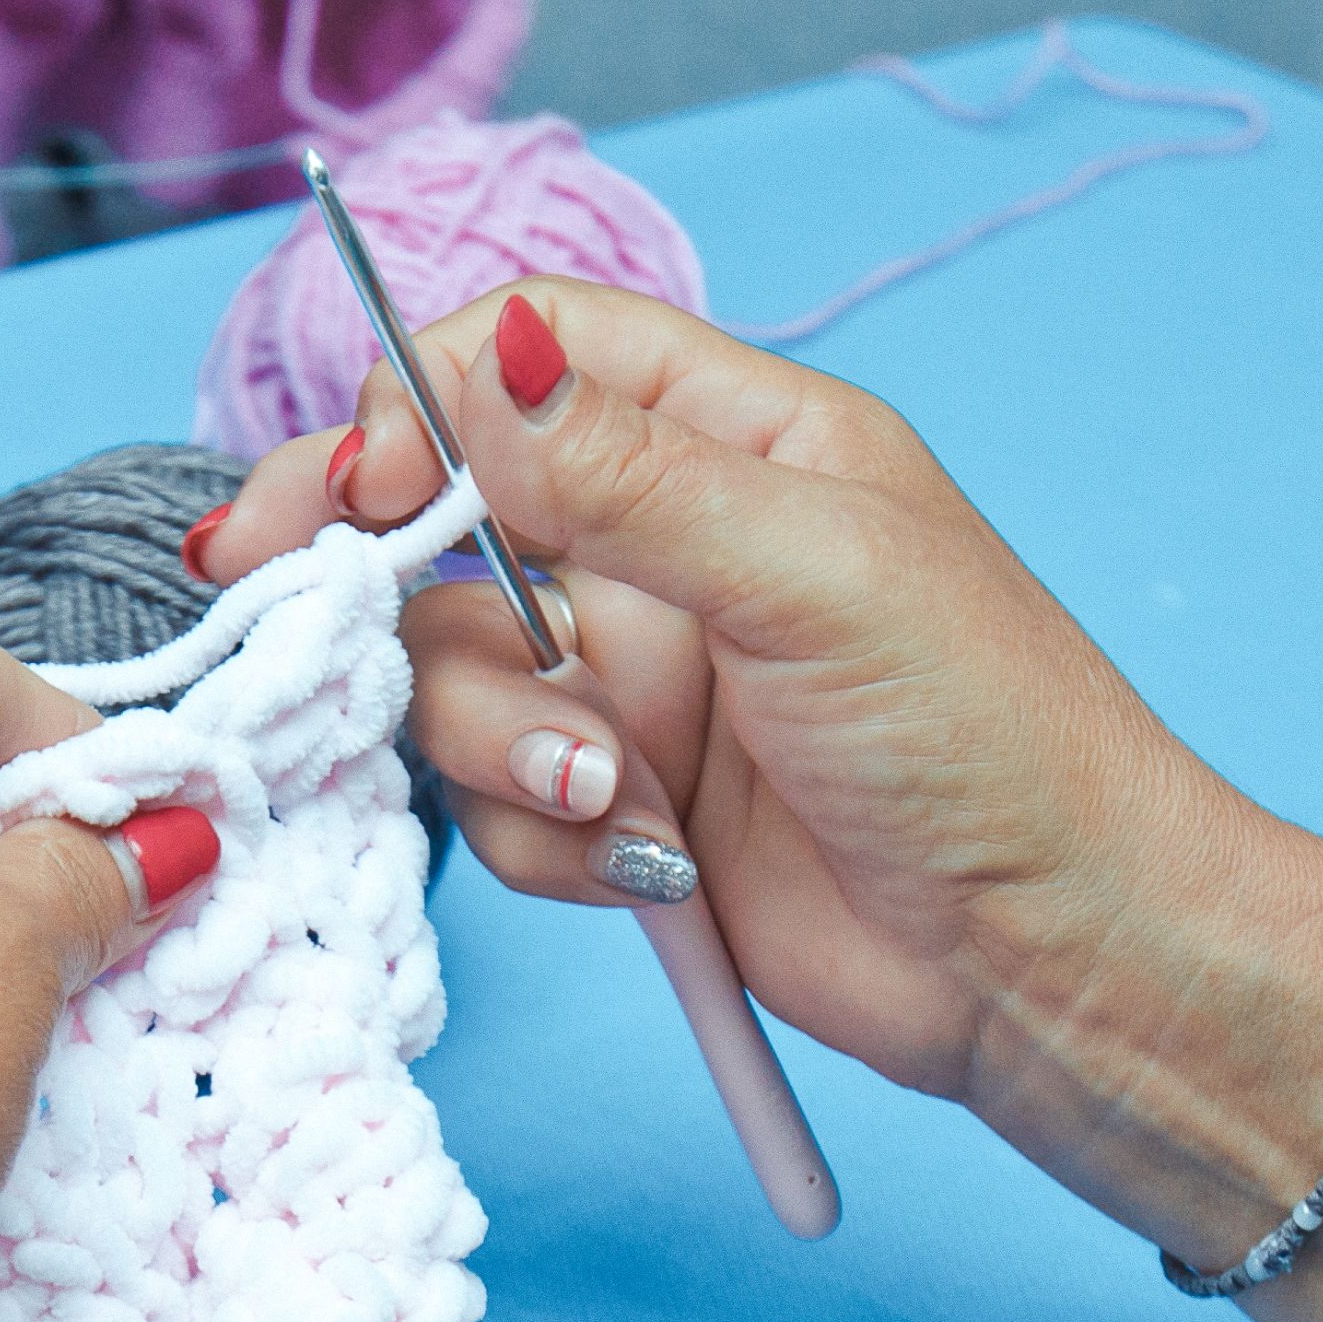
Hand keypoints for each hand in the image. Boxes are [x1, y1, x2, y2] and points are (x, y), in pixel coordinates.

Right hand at [190, 283, 1322, 1199]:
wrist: (1054, 966)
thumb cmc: (995, 740)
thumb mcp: (811, 573)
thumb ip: (628, 476)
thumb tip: (479, 365)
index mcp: (735, 439)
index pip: (528, 355)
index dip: (419, 402)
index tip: (363, 487)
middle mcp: (668, 550)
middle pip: (443, 515)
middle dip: (364, 567)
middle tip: (269, 597)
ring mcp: (637, 685)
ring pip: (454, 676)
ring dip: (502, 742)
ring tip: (615, 797)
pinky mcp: (622, 813)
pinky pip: (498, 805)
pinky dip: (551, 841)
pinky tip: (655, 873)